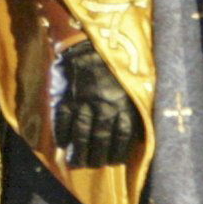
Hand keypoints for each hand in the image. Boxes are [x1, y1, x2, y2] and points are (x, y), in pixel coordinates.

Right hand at [48, 39, 145, 166]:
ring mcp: (84, 102)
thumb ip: (135, 106)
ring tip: (77, 162)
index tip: (113, 161)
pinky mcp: (66, 97)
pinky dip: (62, 134)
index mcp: (125, 102)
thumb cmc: (117, 61)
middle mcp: (106, 106)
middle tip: (93, 165)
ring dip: (79, 151)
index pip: (123, 136)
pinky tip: (63, 143)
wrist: (91, 39)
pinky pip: (63, 121)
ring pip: (82, 134)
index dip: (118, 152)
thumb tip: (139, 131)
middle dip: (97, 156)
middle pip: (102, 139)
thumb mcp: (134, 82)